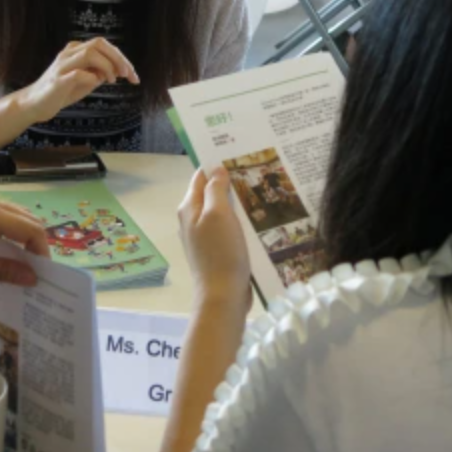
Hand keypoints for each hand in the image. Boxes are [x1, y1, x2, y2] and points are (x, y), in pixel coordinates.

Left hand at [0, 191, 49, 284]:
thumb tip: (31, 278)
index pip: (29, 228)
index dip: (41, 250)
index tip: (42, 275)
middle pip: (27, 218)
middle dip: (35, 245)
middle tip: (34, 273)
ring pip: (16, 215)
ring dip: (24, 238)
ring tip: (22, 266)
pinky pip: (1, 215)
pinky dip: (11, 232)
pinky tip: (5, 253)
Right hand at [22, 38, 139, 123]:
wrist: (35, 104)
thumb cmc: (61, 92)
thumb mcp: (86, 80)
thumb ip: (100, 72)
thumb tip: (119, 70)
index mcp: (76, 50)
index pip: (104, 45)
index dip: (122, 58)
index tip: (133, 75)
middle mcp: (69, 53)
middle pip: (99, 44)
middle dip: (118, 58)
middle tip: (128, 75)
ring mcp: (62, 65)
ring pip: (90, 53)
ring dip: (107, 66)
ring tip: (113, 80)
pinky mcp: (58, 80)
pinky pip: (78, 73)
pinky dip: (91, 77)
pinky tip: (95, 84)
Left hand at [177, 168, 251, 312]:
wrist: (223, 296)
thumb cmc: (220, 252)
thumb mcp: (218, 215)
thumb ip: (216, 189)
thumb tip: (217, 169)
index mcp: (189, 207)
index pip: (201, 176)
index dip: (217, 164)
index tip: (239, 155)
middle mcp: (193, 220)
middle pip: (212, 192)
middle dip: (230, 182)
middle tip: (256, 171)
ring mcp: (205, 236)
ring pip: (222, 211)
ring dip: (238, 203)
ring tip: (261, 191)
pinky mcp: (218, 250)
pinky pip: (229, 228)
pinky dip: (241, 221)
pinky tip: (258, 219)